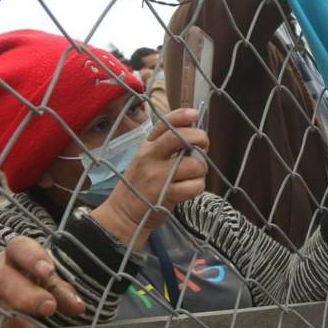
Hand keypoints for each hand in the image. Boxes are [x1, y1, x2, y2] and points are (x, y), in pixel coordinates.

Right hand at [0, 237, 83, 327]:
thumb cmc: (26, 284)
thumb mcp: (45, 282)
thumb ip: (61, 292)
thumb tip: (78, 308)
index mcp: (13, 255)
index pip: (20, 248)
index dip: (33, 258)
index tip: (48, 271)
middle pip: (1, 279)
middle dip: (26, 296)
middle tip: (48, 309)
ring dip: (17, 326)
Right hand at [92, 108, 208, 248]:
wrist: (123, 214)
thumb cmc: (140, 184)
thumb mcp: (146, 160)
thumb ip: (165, 147)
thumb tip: (194, 133)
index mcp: (146, 146)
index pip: (164, 124)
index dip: (182, 116)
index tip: (195, 114)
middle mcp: (150, 157)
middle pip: (181, 138)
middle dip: (201, 139)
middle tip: (204, 147)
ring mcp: (157, 176)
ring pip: (195, 164)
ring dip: (201, 171)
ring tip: (192, 176)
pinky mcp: (165, 195)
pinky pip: (195, 186)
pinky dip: (197, 187)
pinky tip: (188, 190)